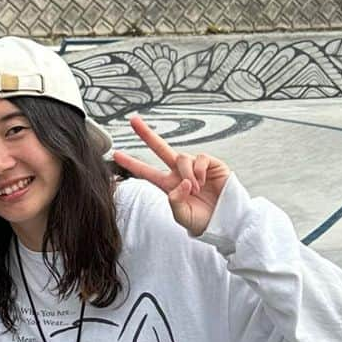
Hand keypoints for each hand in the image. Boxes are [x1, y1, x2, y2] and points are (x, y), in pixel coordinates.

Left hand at [113, 115, 230, 235]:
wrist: (225, 220)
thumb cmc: (203, 221)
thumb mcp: (182, 216)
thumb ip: (175, 202)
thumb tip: (181, 182)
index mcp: (168, 185)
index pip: (146, 172)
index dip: (131, 163)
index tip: (115, 154)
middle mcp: (179, 173)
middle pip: (160, 148)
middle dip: (146, 134)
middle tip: (132, 120)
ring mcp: (194, 167)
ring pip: (181, 158)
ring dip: (186, 174)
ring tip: (195, 190)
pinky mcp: (210, 163)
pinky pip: (198, 158)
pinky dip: (198, 170)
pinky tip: (203, 182)